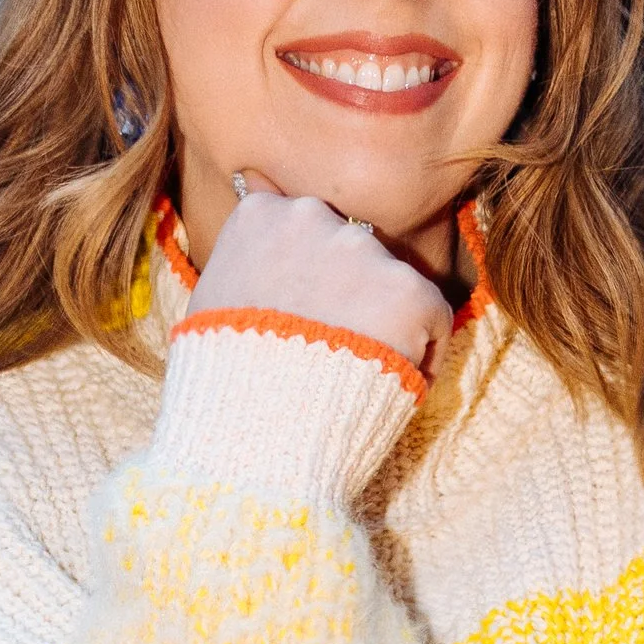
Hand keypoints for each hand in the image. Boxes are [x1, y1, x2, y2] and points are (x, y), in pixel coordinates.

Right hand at [188, 178, 451, 371]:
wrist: (255, 429)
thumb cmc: (223, 379)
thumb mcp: (211, 303)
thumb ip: (242, 259)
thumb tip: (255, 214)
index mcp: (261, 216)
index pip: (304, 230)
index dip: (310, 281)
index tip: (303, 322)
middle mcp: (313, 216)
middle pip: (350, 252)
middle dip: (348, 297)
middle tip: (331, 354)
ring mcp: (363, 250)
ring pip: (390, 283)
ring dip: (382, 324)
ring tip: (355, 375)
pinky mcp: (408, 290)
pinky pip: (432, 318)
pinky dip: (422, 355)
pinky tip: (385, 386)